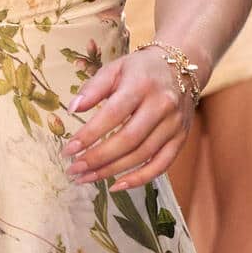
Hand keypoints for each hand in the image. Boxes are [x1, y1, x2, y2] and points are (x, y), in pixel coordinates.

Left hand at [64, 47, 196, 191]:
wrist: (182, 66)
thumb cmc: (141, 69)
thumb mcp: (115, 68)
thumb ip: (93, 88)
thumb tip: (72, 108)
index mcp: (142, 84)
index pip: (113, 114)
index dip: (90, 135)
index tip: (68, 150)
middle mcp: (161, 105)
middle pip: (128, 139)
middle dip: (98, 158)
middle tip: (74, 169)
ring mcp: (174, 124)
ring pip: (142, 155)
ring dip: (112, 171)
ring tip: (86, 177)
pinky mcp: (180, 138)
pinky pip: (161, 165)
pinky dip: (140, 179)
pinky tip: (117, 185)